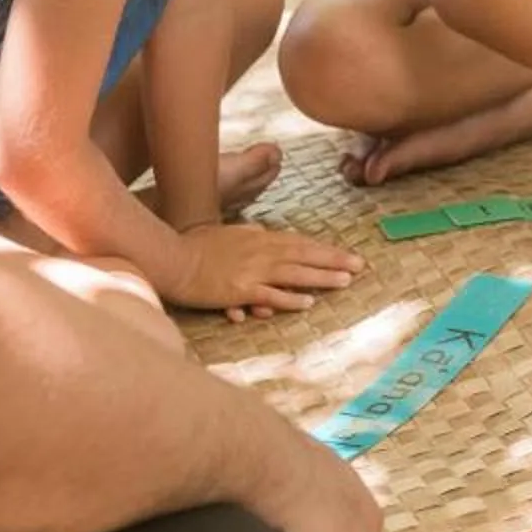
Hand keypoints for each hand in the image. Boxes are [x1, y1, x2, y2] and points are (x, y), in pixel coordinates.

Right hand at [169, 222, 361, 320]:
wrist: (171, 259)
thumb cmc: (194, 246)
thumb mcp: (226, 233)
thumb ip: (247, 232)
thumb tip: (261, 229)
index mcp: (257, 237)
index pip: (298, 243)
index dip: (323, 249)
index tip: (345, 254)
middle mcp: (259, 251)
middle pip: (303, 255)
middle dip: (333, 260)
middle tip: (359, 265)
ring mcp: (250, 271)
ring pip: (293, 274)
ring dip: (321, 277)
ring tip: (345, 281)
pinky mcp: (239, 290)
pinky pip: (269, 295)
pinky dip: (289, 298)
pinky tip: (308, 302)